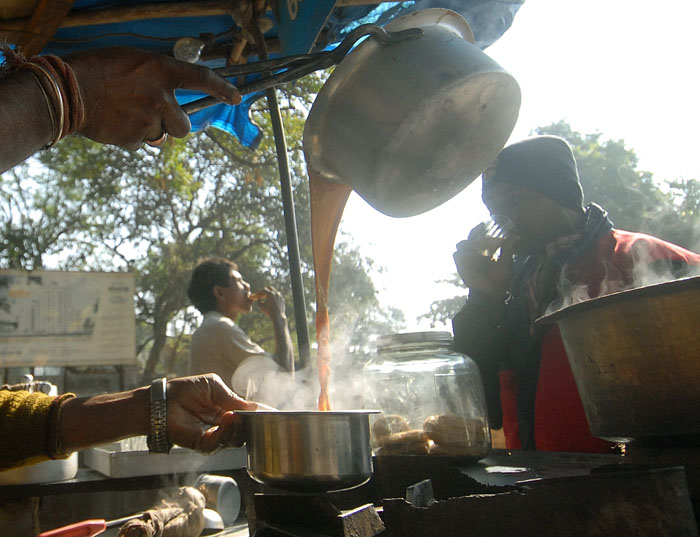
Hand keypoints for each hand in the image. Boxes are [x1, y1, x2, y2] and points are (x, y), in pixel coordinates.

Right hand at [64, 47, 240, 148]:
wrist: (66, 92)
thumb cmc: (96, 70)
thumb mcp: (131, 63)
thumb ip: (155, 81)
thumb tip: (169, 105)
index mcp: (160, 70)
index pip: (201, 78)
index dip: (222, 88)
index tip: (237, 97)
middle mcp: (161, 97)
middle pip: (185, 126)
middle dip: (174, 126)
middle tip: (153, 115)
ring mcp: (150, 120)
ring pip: (161, 136)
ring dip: (149, 130)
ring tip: (123, 114)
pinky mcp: (135, 139)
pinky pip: (139, 143)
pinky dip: (128, 136)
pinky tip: (112, 122)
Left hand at [166, 374, 258, 452]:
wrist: (163, 399)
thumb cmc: (185, 390)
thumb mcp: (214, 387)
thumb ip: (233, 398)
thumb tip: (255, 407)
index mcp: (226, 413)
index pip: (246, 419)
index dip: (258, 418)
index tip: (272, 414)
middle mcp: (221, 428)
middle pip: (243, 433)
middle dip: (251, 426)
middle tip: (257, 416)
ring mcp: (212, 437)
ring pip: (234, 440)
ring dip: (239, 428)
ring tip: (239, 414)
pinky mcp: (201, 444)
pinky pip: (218, 443)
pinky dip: (226, 431)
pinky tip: (229, 417)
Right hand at [253, 286, 285, 318]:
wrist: (277, 316)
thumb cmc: (268, 311)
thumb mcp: (260, 306)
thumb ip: (258, 300)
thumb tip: (258, 297)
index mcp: (270, 294)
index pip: (263, 290)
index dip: (259, 292)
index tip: (257, 294)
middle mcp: (276, 293)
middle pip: (270, 288)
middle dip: (265, 290)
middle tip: (262, 294)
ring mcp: (280, 296)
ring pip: (274, 291)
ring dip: (270, 293)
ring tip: (266, 298)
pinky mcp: (282, 299)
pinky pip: (278, 295)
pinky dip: (274, 297)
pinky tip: (272, 301)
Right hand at [453, 224, 518, 299]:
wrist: (491, 294)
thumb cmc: (499, 279)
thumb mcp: (506, 263)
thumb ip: (508, 249)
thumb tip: (517, 236)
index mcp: (484, 252)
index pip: (478, 236)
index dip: (478, 229)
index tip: (484, 223)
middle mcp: (474, 254)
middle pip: (468, 238)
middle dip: (473, 233)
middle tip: (480, 231)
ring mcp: (466, 259)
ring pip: (461, 244)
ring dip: (467, 243)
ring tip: (475, 245)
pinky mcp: (461, 266)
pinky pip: (457, 255)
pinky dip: (462, 252)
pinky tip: (470, 254)